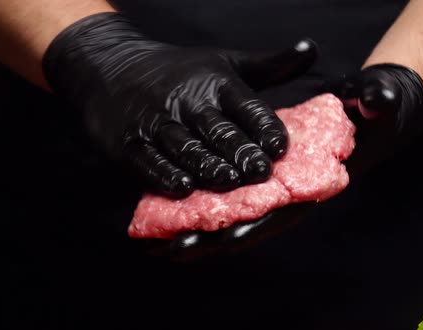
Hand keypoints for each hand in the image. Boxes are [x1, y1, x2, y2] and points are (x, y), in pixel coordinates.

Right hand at [42, 12, 316, 198]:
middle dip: (239, 151)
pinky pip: (149, 160)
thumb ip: (269, 65)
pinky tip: (182, 187)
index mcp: (215, 83)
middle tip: (259, 172)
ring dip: (207, 165)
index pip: (246, 105)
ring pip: (185, 147)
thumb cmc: (177, 71)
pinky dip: (165, 174)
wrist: (111, 67)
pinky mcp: (128, 141)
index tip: (280, 147)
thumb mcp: (224, 61)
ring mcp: (155, 121)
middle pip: (218, 129)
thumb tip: (311, 49)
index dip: (264, 126)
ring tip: (227, 180)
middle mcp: (186, 101)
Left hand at [151, 64, 422, 261]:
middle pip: (246, 223)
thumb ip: (377, 100)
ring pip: (230, 215)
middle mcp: (289, 194)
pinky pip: (226, 198)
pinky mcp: (258, 179)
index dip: (248, 228)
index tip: (215, 240)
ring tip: (157, 240)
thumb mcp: (380, 100)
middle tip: (169, 248)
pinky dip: (199, 207)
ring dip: (196, 228)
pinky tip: (168, 211)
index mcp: (313, 185)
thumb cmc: (375, 109)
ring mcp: (271, 189)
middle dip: (209, 238)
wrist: (368, 113)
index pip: (278, 212)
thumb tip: (372, 100)